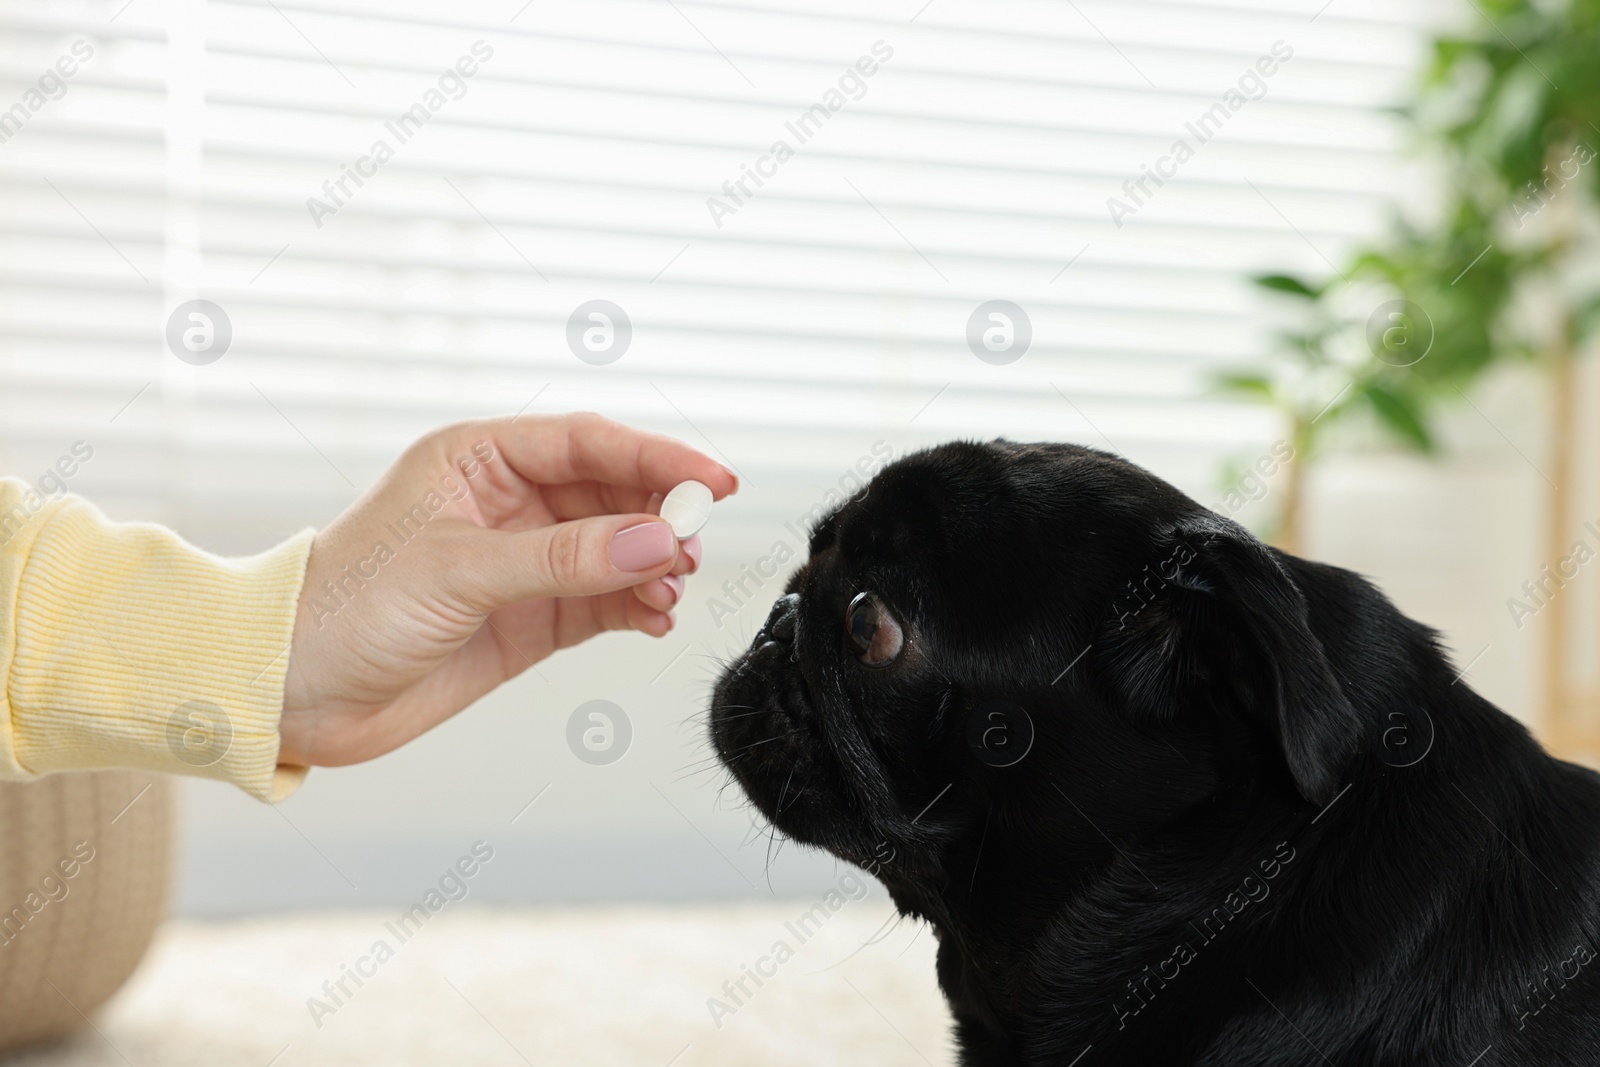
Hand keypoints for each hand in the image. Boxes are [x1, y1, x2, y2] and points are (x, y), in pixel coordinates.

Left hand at [277, 412, 736, 766]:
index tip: (712, 482)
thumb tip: (657, 543)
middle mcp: (508, 503)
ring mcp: (524, 562)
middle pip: (613, 494)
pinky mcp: (532, 619)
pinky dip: (638, 608)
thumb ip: (564, 558)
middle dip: (660, 518)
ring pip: (617, 549)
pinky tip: (655, 617)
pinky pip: (606, 602)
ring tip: (671, 591)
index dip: (655, 458)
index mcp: (478, 459)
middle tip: (693, 546)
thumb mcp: (459, 571)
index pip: (586, 443)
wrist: (295, 692)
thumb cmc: (347, 607)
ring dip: (653, 567)